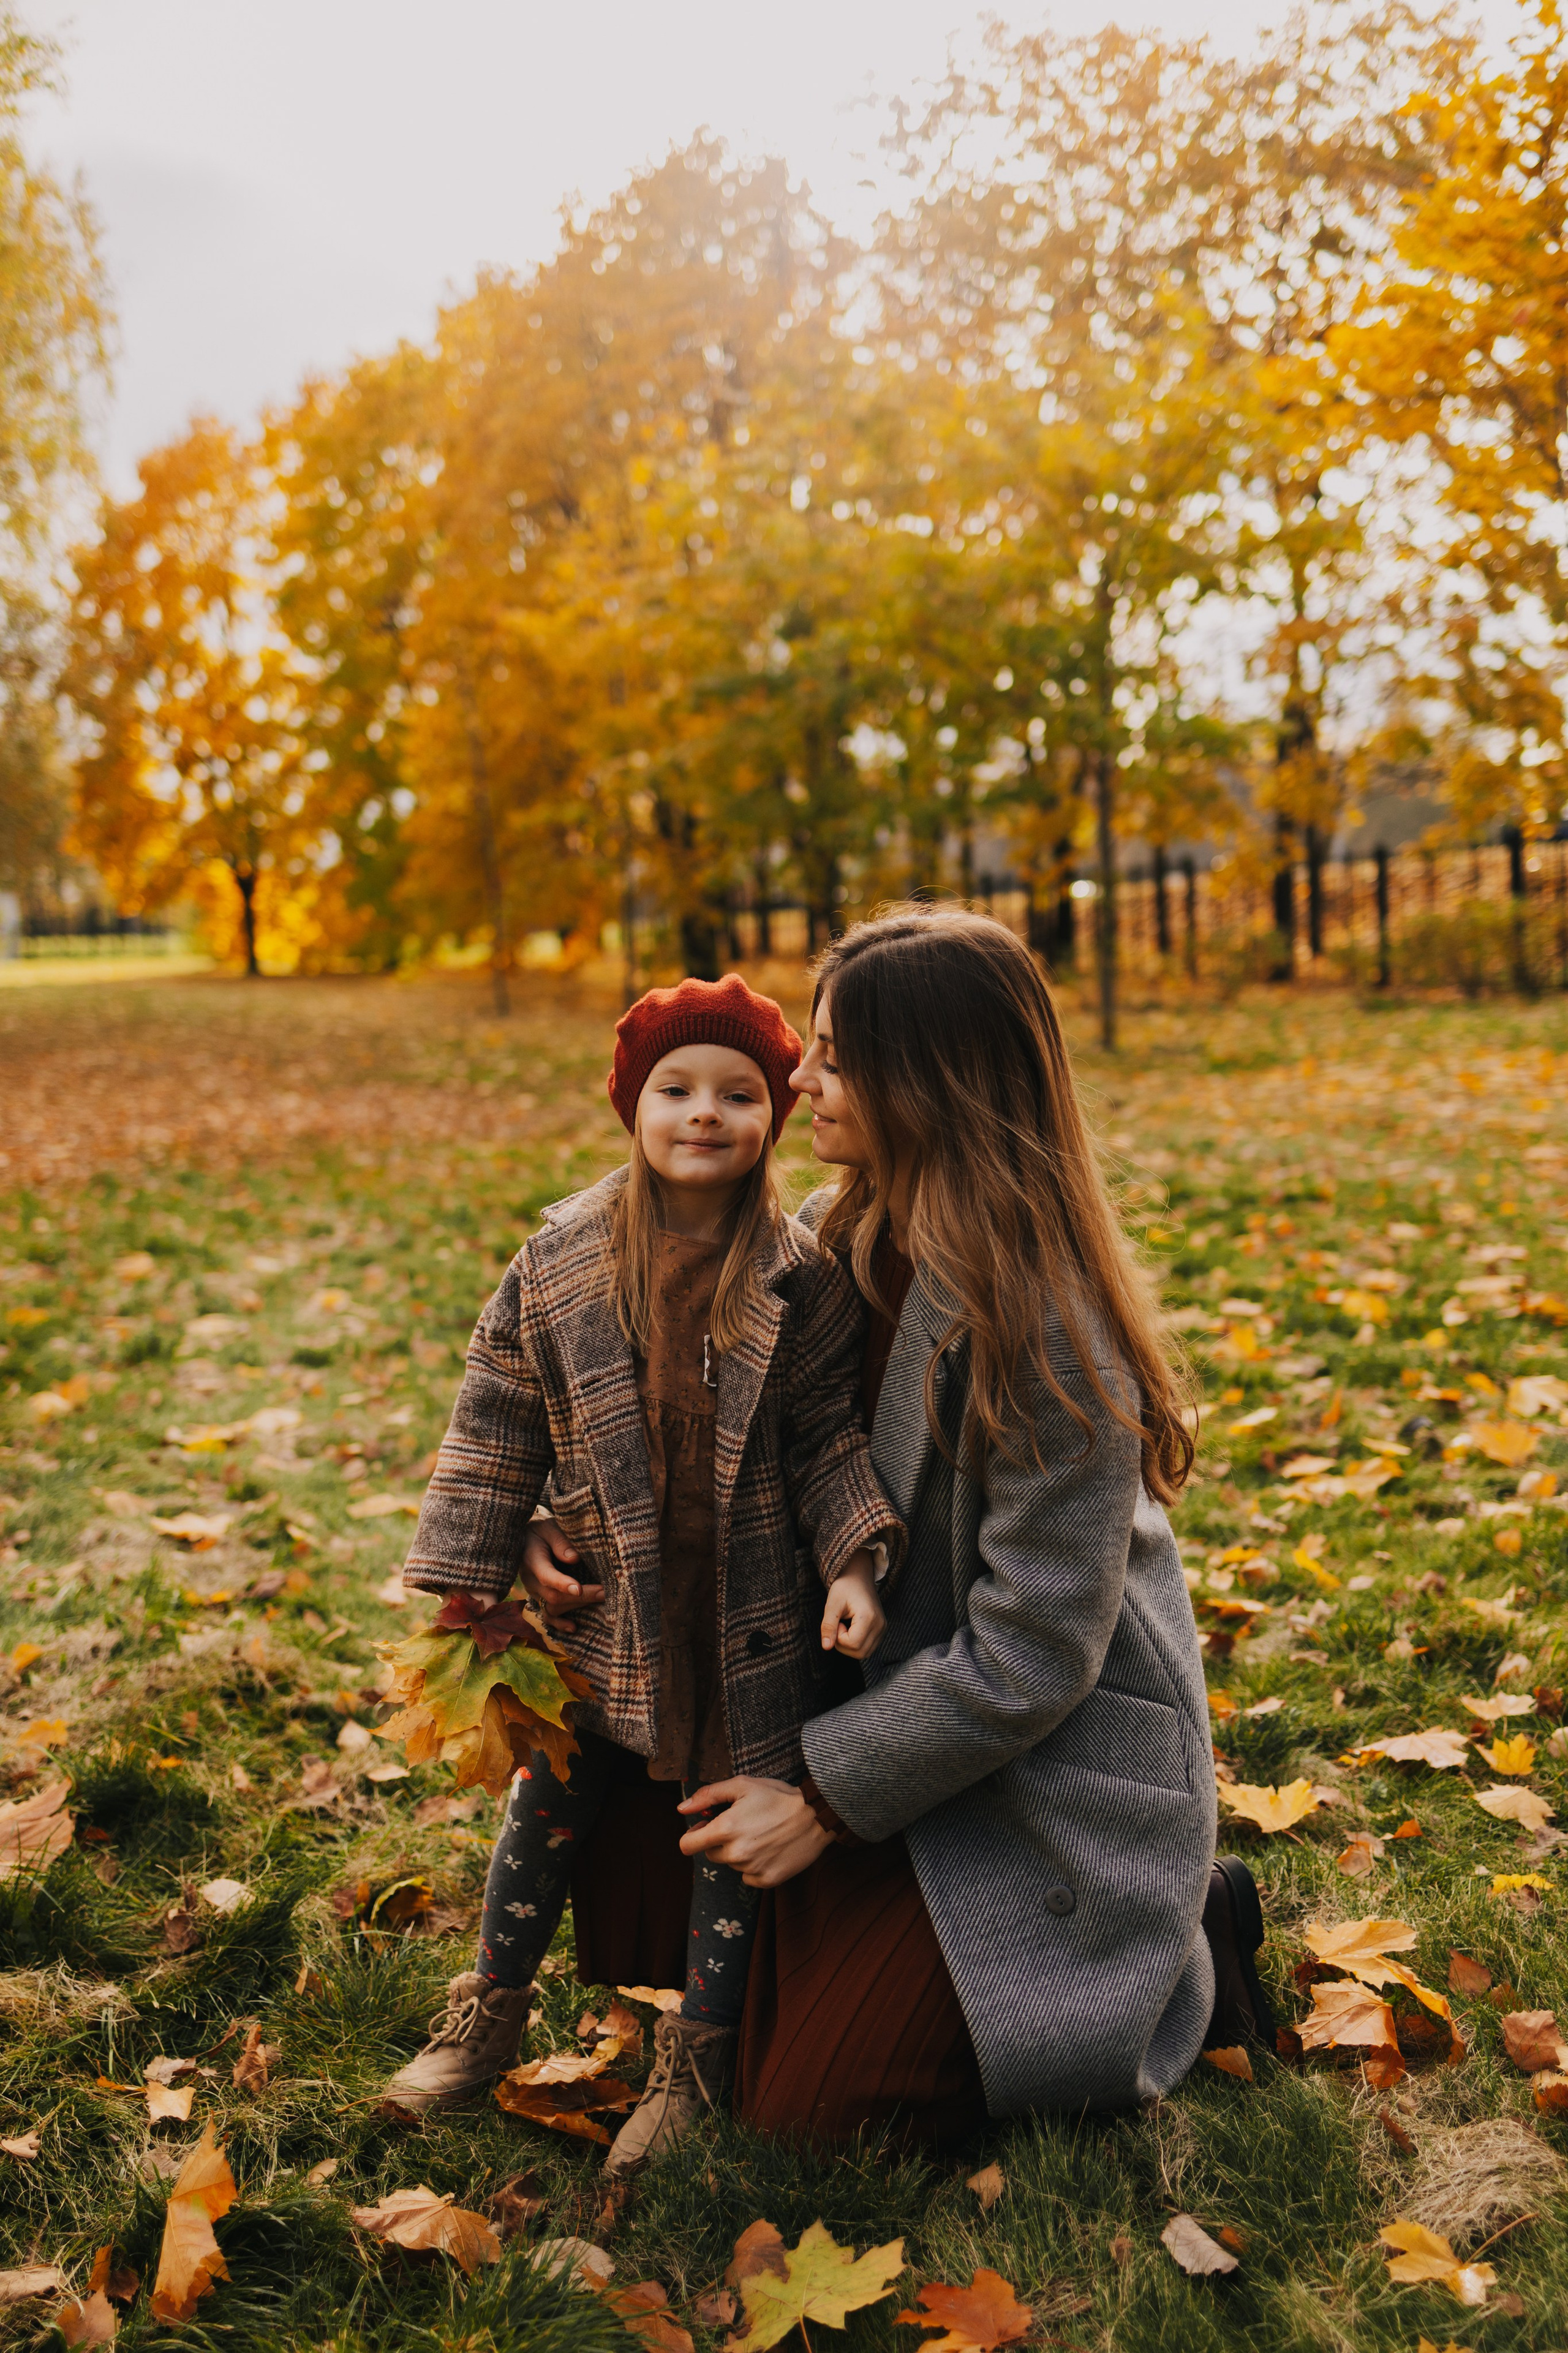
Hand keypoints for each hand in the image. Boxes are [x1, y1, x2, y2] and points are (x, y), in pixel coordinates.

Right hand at [521, 1514, 604, 1628]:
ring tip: (601, 1602)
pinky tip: (574, 1627)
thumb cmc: (542, 1531)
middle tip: (605, 1592)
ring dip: (577, 1607)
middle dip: (581, 1596)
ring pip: (553, 1608)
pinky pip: (547, 1616)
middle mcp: (530, 1579)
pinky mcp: (538, 1599)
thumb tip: (574, 1559)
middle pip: (553, 1595)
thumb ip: (559, 1541)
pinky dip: (560, 1624)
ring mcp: (534, 1592)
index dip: (561, 1584)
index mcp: (531, 1559)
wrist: (525, 1539)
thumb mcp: (549, 1528)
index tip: (578, 1589)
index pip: (546, 1575)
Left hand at [678, 1776, 830, 1886]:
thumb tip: (681, 1809)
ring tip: (761, 1834)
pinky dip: (754, 1865)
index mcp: (725, 1829)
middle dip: (719, 1841)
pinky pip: (748, 1876)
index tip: (705, 1827)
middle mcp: (735, 1853)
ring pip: (731, 1864)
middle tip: (742, 1825)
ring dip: (739, 1852)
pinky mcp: (767, 1881)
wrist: (817, 1816)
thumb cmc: (778, 1797)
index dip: (693, 1835)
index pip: (687, 1845)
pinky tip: (770, 1849)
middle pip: (710, 1854)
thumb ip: (708, 1796)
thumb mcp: (742, 1785)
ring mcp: (752, 1870)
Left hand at [820, 1553, 884, 1659]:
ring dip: (849, 1645)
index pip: (853, 1644)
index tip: (837, 1620)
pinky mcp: (881, 1630)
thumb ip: (828, 1626)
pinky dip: (856, 1643)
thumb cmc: (845, 1586)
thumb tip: (826, 1647)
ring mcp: (883, 1629)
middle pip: (859, 1653)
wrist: (858, 1575)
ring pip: (864, 1653)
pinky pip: (868, 1648)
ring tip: (845, 1625)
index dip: (839, 1637)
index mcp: (869, 1617)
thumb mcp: (832, 1603)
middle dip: (843, 1644)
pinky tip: (852, 1628)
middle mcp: (880, 1625)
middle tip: (839, 1625)